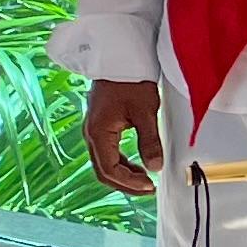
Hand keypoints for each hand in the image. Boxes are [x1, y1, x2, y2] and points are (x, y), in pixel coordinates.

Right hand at [84, 79, 164, 197]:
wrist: (119, 57)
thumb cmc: (129, 80)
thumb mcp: (145, 112)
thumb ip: (149, 142)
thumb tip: (155, 166)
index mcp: (98, 132)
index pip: (110, 169)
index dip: (130, 182)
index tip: (149, 185)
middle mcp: (91, 134)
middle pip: (103, 171)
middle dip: (125, 184)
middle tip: (148, 189)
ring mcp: (93, 130)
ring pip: (104, 163)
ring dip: (123, 175)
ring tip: (145, 178)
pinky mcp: (99, 126)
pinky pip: (106, 153)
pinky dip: (120, 163)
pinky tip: (136, 164)